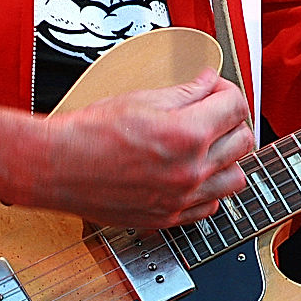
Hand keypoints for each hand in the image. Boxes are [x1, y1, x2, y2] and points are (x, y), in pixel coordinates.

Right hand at [0, 69, 251, 227]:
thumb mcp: (140, 99)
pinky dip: (209, 189)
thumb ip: (185, 92)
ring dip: (228, 158)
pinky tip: (193, 175)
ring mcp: (181, 199)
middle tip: (212, 113)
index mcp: (186, 135)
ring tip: (207, 146)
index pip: (236, 106)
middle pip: (243, 141)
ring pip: (236, 179)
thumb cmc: (88, 135)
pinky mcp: (169, 217)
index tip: (214, 89)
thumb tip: (208, 83)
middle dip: (230, 121)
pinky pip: (211, 206)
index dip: (226, 90)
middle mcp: (190, 171)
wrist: (57, 169)